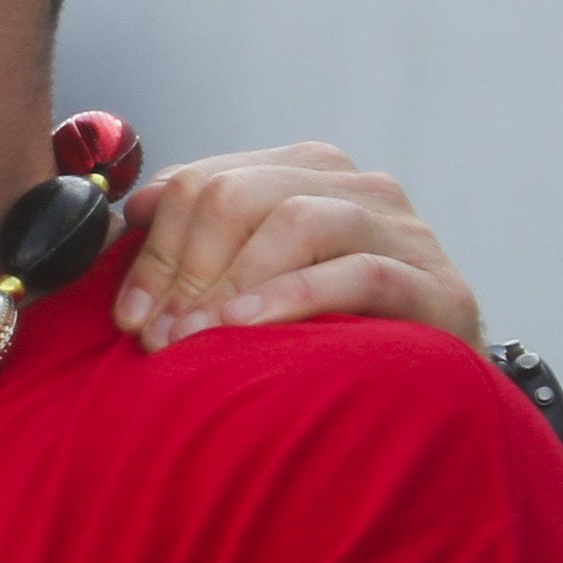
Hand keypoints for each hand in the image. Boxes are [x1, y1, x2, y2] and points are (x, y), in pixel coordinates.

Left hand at [113, 143, 483, 349]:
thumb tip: (132, 215)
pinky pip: (359, 273)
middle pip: (236, 194)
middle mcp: (354, 187)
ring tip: (193, 339)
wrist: (426, 388)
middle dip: (183, 268)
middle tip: (156, 336)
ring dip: (229, 284)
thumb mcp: (248, 284)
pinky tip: (250, 330)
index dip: (153, 248)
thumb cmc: (323, 333)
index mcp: (301, 174)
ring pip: (295, 221)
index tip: (127, 317)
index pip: (202, 182)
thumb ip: (193, 247)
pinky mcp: (435, 284)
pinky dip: (294, 298)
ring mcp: (401, 231)